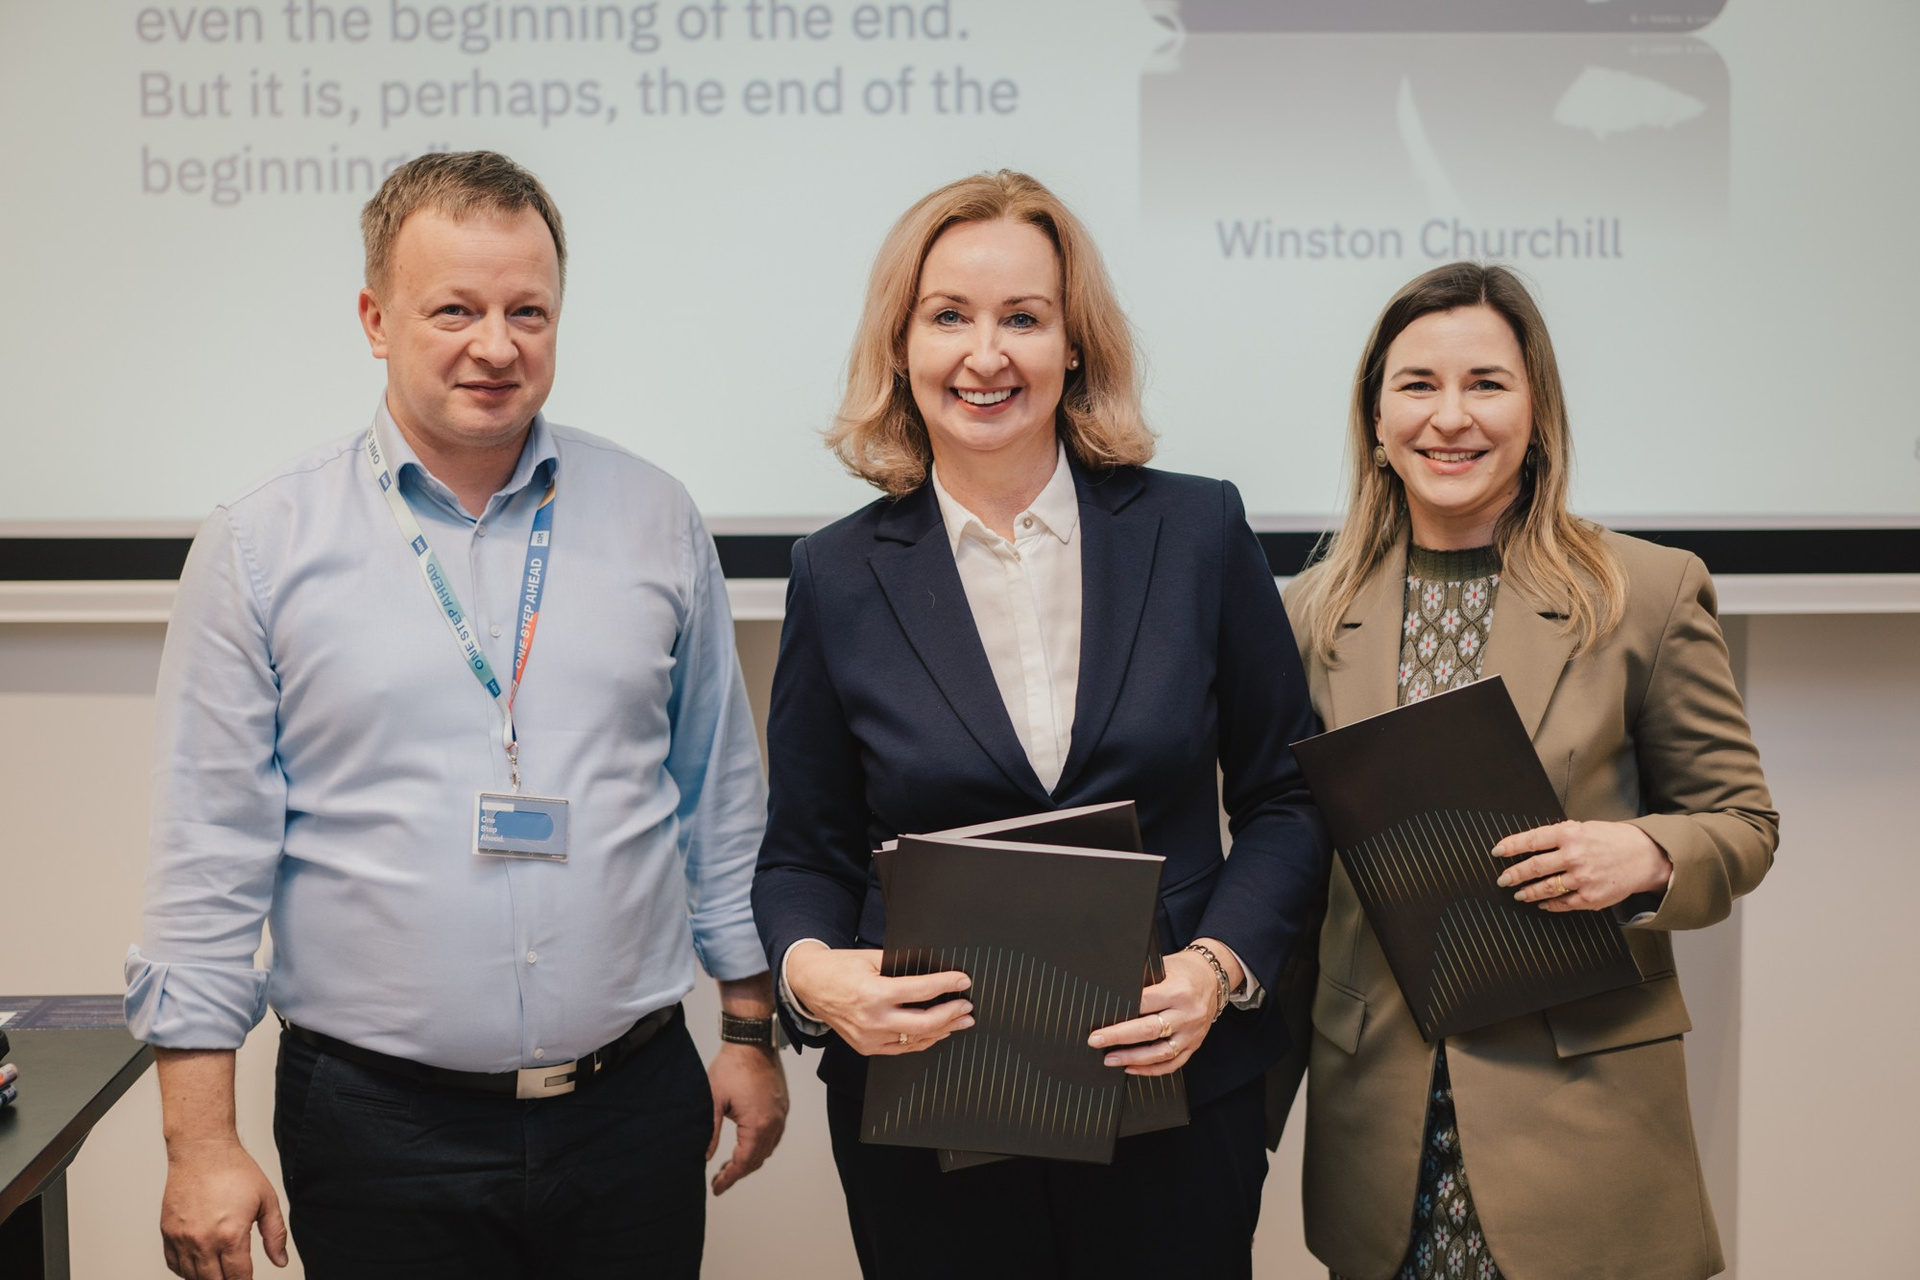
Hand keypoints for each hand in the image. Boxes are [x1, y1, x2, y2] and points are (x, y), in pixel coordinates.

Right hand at [160, 1138, 288, 1279]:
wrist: (203, 1151)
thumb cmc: (235, 1171)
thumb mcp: (267, 1201)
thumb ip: (275, 1235)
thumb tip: (280, 1261)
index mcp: (231, 1235)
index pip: (238, 1277)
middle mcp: (203, 1241)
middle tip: (234, 1276)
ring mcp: (182, 1239)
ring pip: (192, 1277)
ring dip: (206, 1278)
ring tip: (219, 1270)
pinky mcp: (167, 1233)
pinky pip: (174, 1265)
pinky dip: (186, 1270)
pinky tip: (199, 1265)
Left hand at [706, 1042, 788, 1194]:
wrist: (752, 1042)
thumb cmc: (732, 1067)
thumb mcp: (713, 1101)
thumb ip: (710, 1132)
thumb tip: (705, 1157)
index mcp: (757, 1124)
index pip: (744, 1162)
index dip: (729, 1178)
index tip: (717, 1188)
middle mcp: (774, 1122)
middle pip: (758, 1159)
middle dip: (738, 1172)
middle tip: (719, 1179)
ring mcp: (781, 1114)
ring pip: (768, 1148)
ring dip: (750, 1160)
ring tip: (729, 1166)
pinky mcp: (782, 1106)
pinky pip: (774, 1135)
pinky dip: (760, 1146)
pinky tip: (746, 1145)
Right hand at [785, 944, 973, 1055]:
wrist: (808, 984)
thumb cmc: (838, 968)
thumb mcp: (870, 958)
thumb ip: (901, 965)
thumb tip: (933, 968)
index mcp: (873, 993)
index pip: (921, 991)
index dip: (946, 985)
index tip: (962, 980)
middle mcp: (871, 1019)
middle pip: (924, 1023)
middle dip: (951, 1015)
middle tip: (967, 1007)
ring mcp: (868, 1038)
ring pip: (915, 1040)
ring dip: (942, 1031)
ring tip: (960, 1021)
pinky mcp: (866, 1047)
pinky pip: (901, 1049)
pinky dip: (922, 1041)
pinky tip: (937, 1033)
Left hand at [1086, 945, 1233, 1076]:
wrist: (1213, 977)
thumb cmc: (1184, 970)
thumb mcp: (1163, 966)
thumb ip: (1142, 981)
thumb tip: (1113, 994)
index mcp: (1178, 991)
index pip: (1144, 1004)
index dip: (1121, 1012)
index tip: (1100, 1020)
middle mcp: (1187, 1014)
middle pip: (1149, 1030)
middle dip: (1118, 1037)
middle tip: (1096, 1040)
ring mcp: (1192, 1033)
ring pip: (1160, 1053)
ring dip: (1132, 1058)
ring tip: (1110, 1059)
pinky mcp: (1194, 1045)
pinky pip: (1173, 1064)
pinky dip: (1151, 1069)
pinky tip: (1132, 1068)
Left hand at [1495, 819, 1672, 911]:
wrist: (1644, 857)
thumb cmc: (1611, 840)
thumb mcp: (1584, 828)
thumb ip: (1559, 835)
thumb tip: (1530, 843)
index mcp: (1570, 834)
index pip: (1532, 840)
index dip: (1511, 846)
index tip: (1497, 851)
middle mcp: (1574, 856)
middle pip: (1534, 867)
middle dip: (1513, 874)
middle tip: (1502, 879)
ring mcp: (1582, 879)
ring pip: (1545, 888)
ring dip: (1528, 892)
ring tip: (1518, 893)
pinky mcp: (1590, 898)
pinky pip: (1563, 903)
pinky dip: (1549, 904)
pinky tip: (1542, 903)